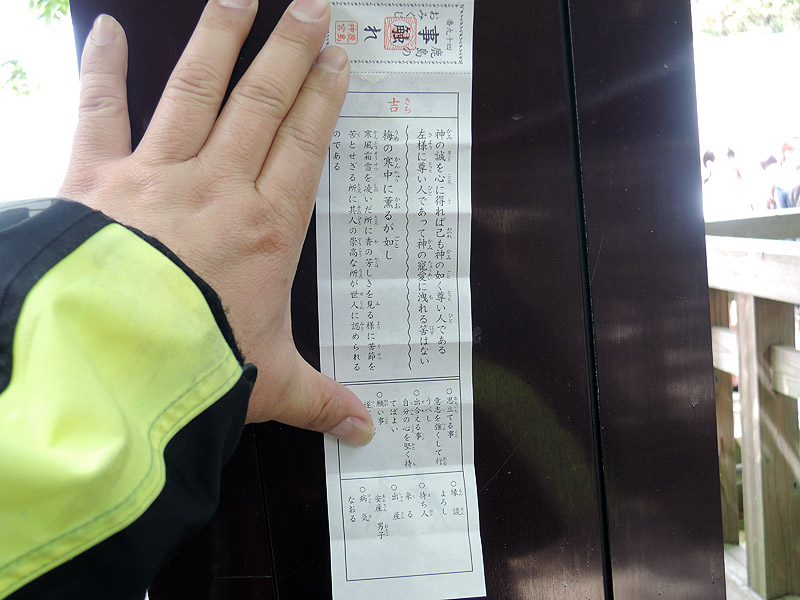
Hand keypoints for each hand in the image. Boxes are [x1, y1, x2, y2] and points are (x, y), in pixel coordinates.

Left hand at [59, 0, 373, 444]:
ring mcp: (156, 174)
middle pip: (261, 103)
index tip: (339, 58)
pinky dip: (104, 69)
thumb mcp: (269, 385)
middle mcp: (217, 187)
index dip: (324, 99)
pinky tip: (110, 29)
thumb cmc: (195, 367)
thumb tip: (367, 431)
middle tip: (312, 7)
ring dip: (219, 38)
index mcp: (265, 228)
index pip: (305, 146)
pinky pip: (100, 111)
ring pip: (195, 90)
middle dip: (290, 50)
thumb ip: (320, 399)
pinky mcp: (96, 178)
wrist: (109, 364)